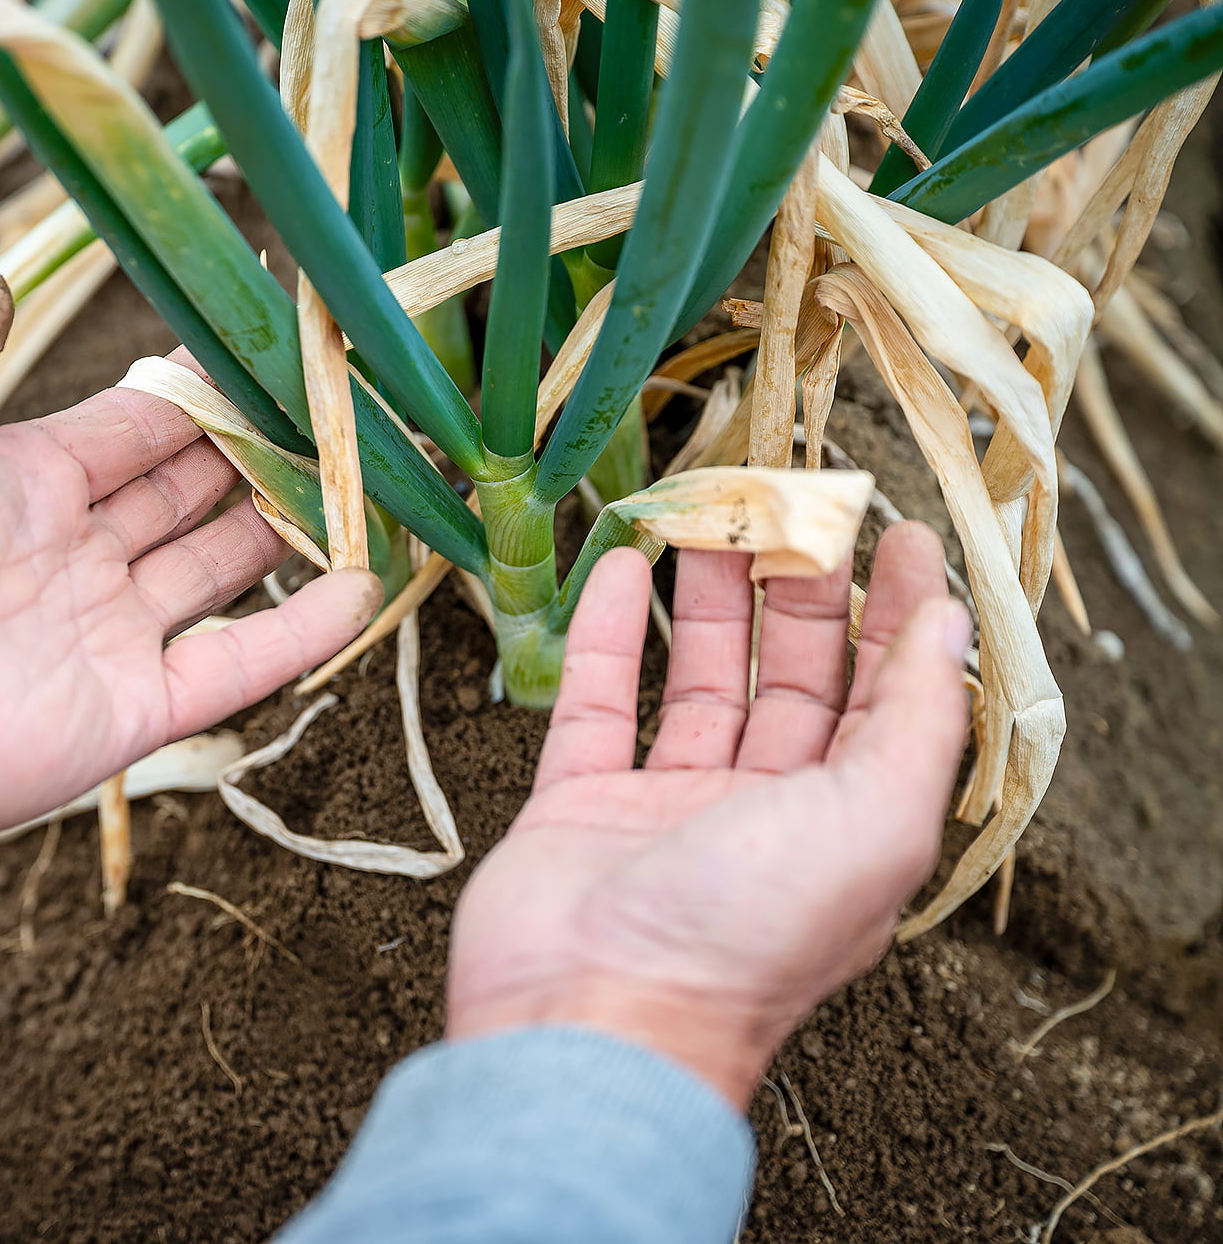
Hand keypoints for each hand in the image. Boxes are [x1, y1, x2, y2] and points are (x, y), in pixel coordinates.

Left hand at [0, 276, 380, 905]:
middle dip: (250, 451)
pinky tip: (363, 587)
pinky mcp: (131, 709)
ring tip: (357, 481)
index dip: (194, 392)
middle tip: (327, 409)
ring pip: (219, 570)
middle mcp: (72, 556)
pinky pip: (236, 665)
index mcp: (20, 484)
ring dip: (283, 528)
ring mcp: (106, 635)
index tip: (262, 351)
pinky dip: (301, 631)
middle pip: (185, 493)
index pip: (133, 428)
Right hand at [445, 523, 971, 1108]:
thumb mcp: (872, 823)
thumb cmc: (745, 934)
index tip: (894, 535)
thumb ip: (913, 719)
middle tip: (790, 505)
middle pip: (789, 680)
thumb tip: (946, 624)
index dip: (895, 617)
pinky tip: (624, 571)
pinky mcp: (577, 805)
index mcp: (845, 828)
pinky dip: (610, 636)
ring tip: (706, 518)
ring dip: (706, 602)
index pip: (882, 701)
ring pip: (695, 684)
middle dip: (797, 592)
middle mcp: (762, 816)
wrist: (592, 1018)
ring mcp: (665, 810)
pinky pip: (598, 705)